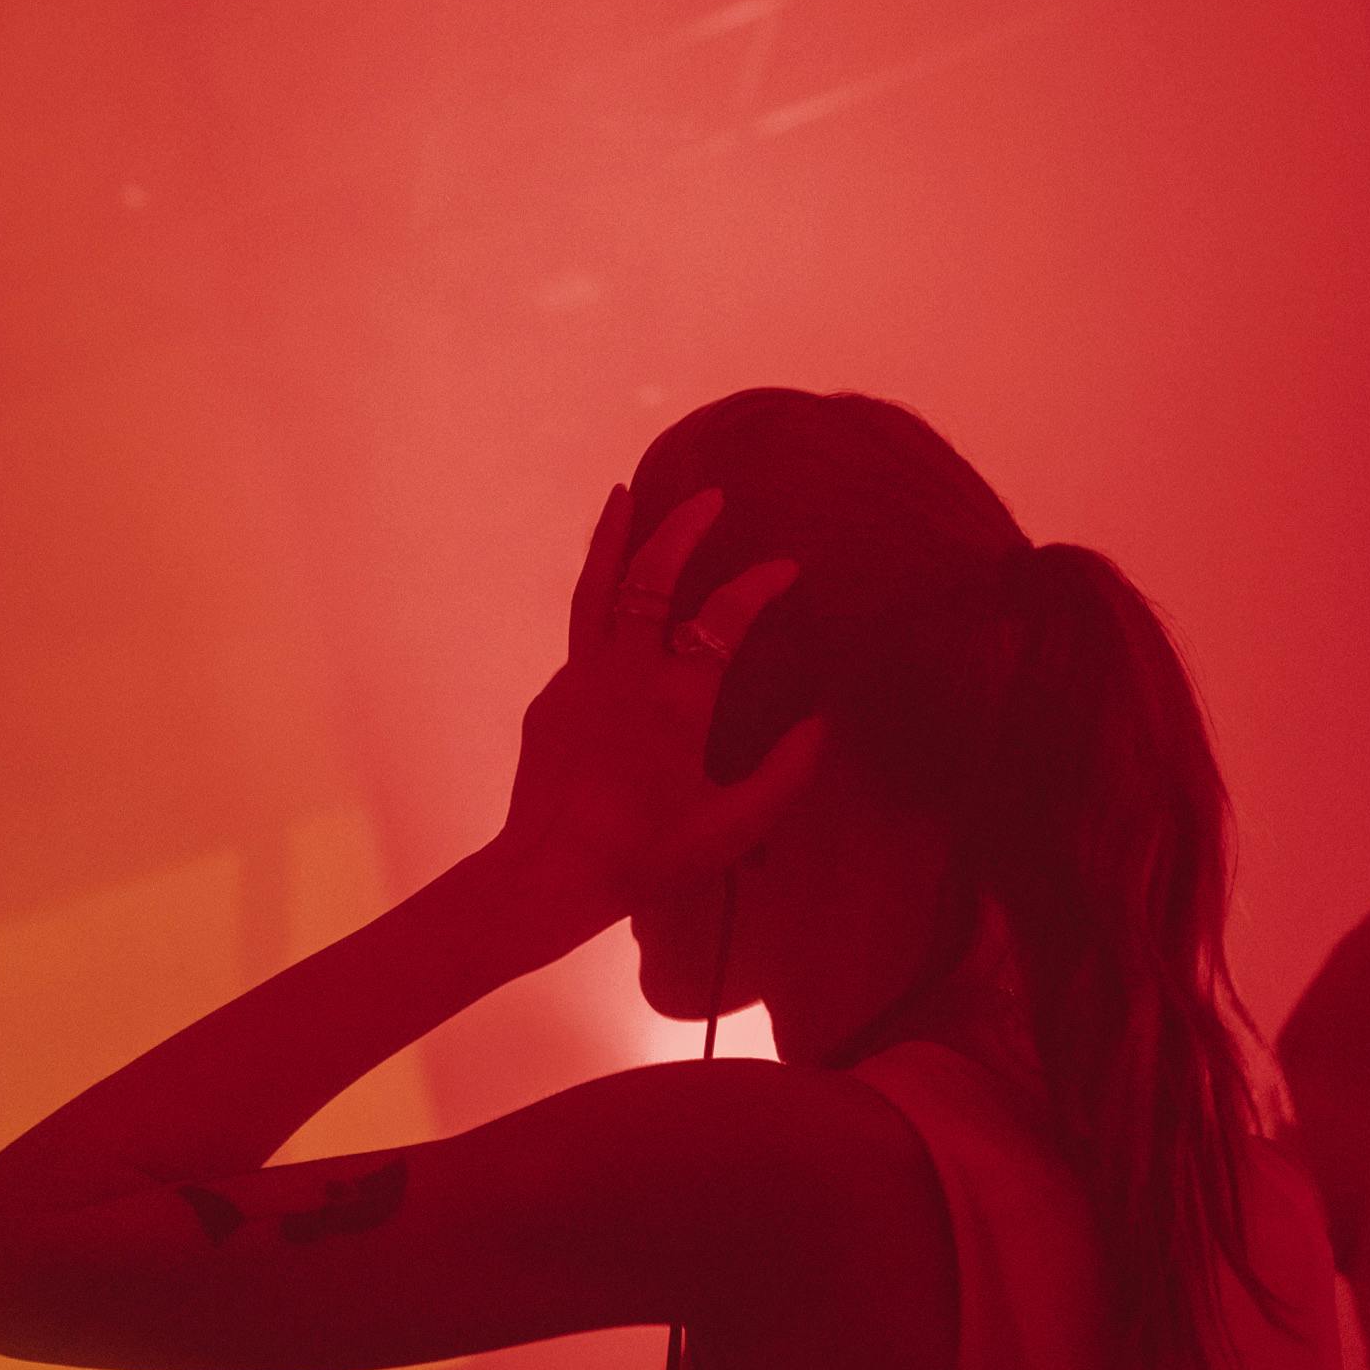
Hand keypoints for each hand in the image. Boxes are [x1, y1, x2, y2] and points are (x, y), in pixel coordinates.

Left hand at [496, 483, 823, 928]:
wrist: (548, 876)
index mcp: (675, 698)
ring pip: (595, 589)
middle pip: (650, 576)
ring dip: (613, 536)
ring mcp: (578, 679)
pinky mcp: (550, 698)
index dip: (760, 583)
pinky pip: (581, 638)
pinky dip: (601, 608)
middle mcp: (623, 672)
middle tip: (709, 497)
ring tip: (622, 494)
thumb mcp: (734, 827)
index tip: (787, 566)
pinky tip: (614, 615)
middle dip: (682, 528)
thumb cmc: (647, 856)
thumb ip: (784, 773)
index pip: (725, 616)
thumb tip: (821, 725)